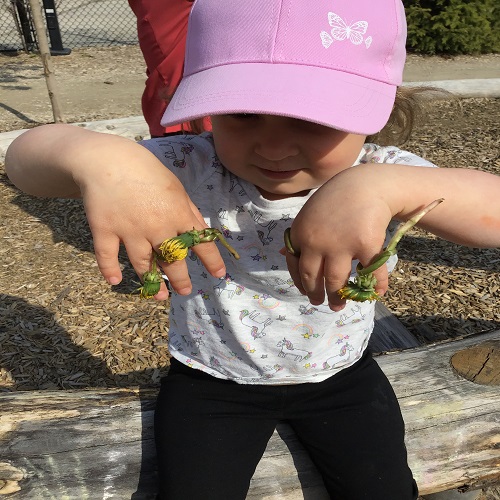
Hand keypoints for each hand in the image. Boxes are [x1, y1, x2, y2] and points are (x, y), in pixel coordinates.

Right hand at [78, 149, 225, 298]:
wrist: (108, 159)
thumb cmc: (147, 171)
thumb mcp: (176, 188)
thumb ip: (188, 210)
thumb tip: (200, 230)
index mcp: (178, 214)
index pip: (201, 243)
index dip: (212, 261)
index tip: (219, 275)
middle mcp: (157, 227)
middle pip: (173, 260)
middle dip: (181, 279)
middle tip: (185, 290)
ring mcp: (130, 231)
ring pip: (144, 264)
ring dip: (152, 282)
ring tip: (160, 297)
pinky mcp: (105, 231)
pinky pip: (107, 256)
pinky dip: (109, 270)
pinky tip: (115, 281)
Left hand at [283, 171, 392, 309]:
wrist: (366, 184)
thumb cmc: (336, 199)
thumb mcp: (310, 213)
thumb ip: (300, 234)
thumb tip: (283, 253)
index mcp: (300, 234)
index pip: (295, 266)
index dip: (300, 283)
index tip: (306, 292)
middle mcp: (317, 242)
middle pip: (313, 278)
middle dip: (316, 295)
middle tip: (321, 304)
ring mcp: (341, 245)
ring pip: (337, 282)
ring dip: (338, 298)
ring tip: (340, 305)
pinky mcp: (366, 245)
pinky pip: (370, 273)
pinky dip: (376, 286)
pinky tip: (378, 292)